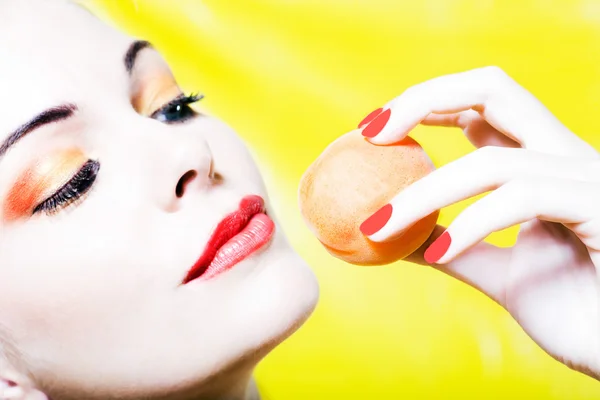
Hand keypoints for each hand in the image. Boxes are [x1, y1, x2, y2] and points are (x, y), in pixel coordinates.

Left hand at [358, 66, 599, 378]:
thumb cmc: (578, 312)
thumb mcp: (500, 274)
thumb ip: (456, 248)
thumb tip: (398, 236)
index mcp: (544, 164)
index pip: (484, 104)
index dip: (426, 103)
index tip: (374, 130)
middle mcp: (567, 158)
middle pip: (495, 89)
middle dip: (425, 99)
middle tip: (371, 131)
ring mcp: (587, 179)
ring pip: (494, 159)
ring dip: (423, 192)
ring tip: (378, 226)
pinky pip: (524, 198)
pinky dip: (470, 225)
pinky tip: (436, 254)